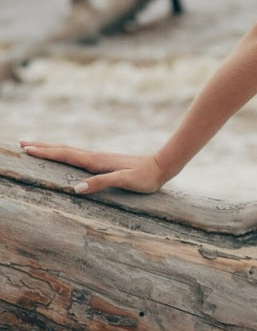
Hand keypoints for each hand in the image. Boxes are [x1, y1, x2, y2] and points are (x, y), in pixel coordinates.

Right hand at [18, 141, 168, 195]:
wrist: (161, 166)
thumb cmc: (145, 177)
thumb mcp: (125, 182)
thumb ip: (102, 183)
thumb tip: (76, 188)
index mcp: (96, 161)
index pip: (65, 156)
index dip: (45, 153)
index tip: (27, 149)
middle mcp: (95, 157)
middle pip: (63, 150)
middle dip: (42, 147)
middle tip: (21, 143)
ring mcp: (99, 158)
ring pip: (69, 151)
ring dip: (51, 148)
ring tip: (35, 146)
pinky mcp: (104, 161)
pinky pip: (77, 155)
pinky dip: (64, 153)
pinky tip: (63, 155)